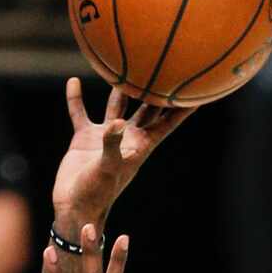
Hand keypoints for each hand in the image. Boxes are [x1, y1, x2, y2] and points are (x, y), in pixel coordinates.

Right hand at [51, 78, 194, 229]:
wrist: (74, 207)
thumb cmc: (97, 192)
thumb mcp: (108, 167)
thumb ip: (113, 143)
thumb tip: (117, 121)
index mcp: (140, 146)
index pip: (167, 123)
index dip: (183, 108)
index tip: (198, 90)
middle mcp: (127, 138)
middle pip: (147, 108)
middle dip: (157, 91)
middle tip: (168, 66)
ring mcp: (106, 136)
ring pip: (117, 105)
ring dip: (121, 88)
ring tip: (127, 65)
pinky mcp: (85, 138)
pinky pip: (81, 113)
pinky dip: (76, 99)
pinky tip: (73, 81)